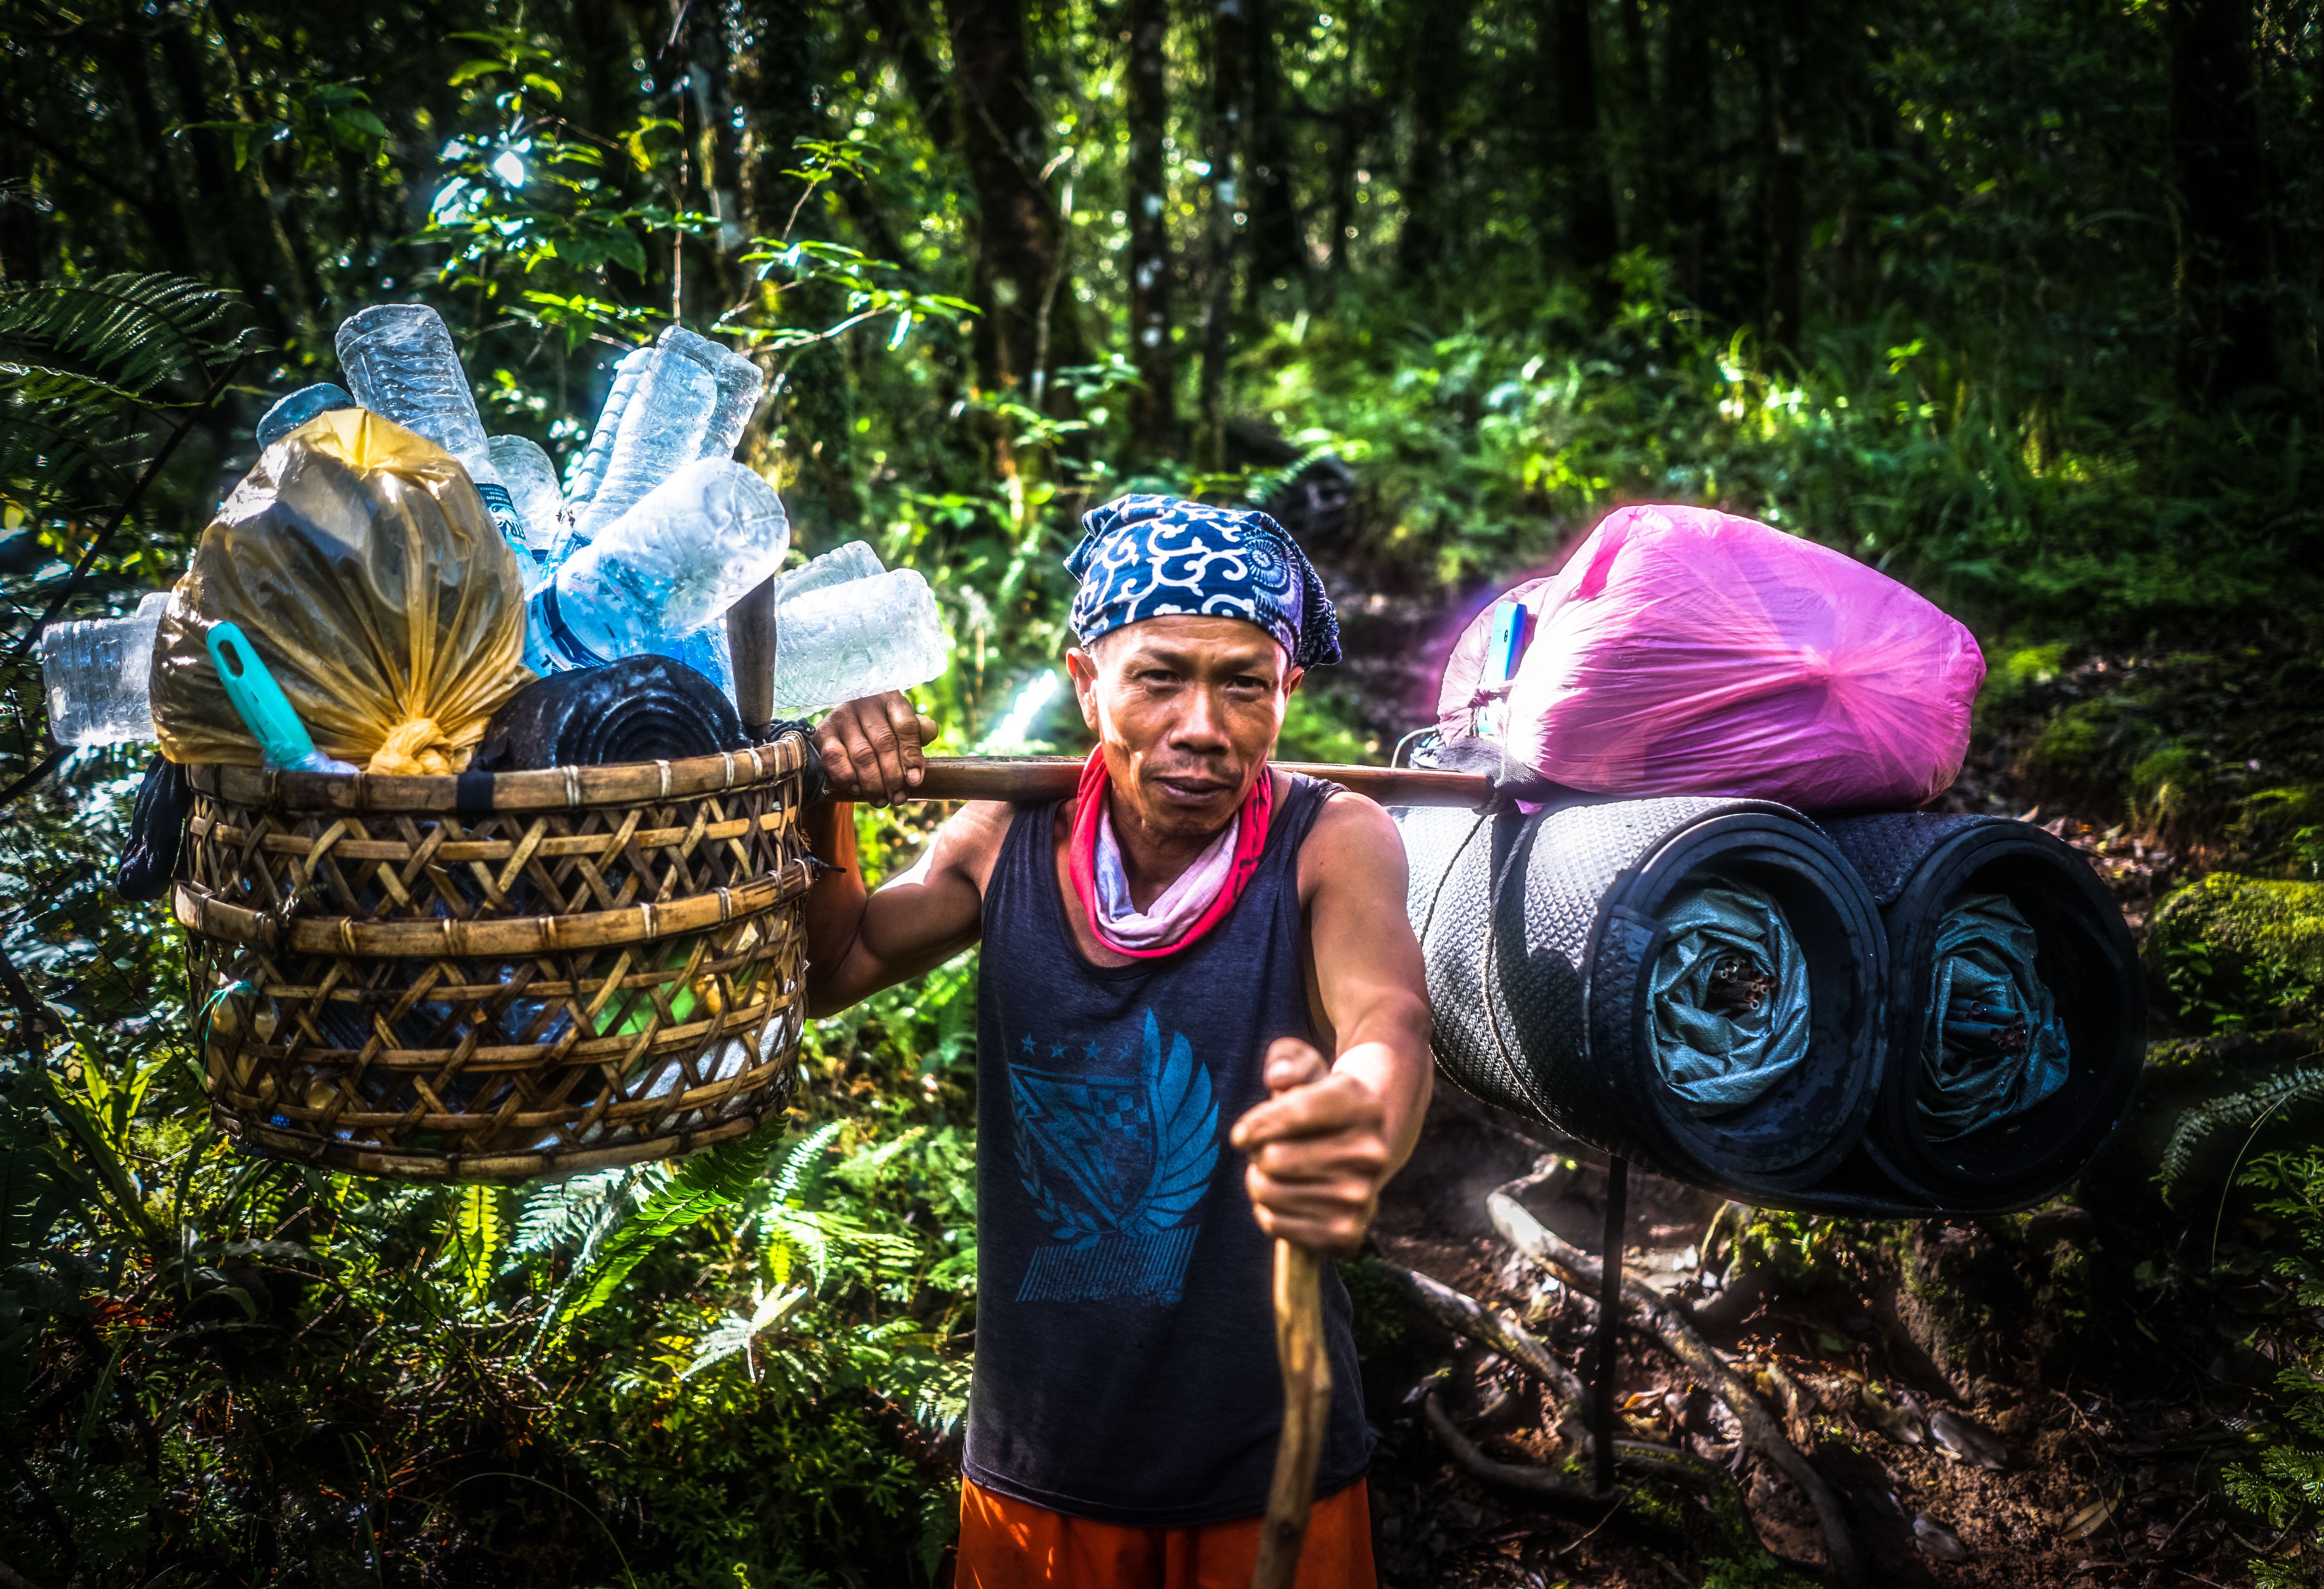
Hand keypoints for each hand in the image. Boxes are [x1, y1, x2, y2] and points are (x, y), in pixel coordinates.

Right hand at [814, 692, 936, 805]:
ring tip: (882, 801)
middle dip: (894, 776)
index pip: (906, 726)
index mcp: (890, 699)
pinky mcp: (823, 732)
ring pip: (862, 755)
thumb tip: (929, 733)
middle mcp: (865, 703)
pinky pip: (835, 759)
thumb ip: (918, 730)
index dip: (911, 756)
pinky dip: (848, 778)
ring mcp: (841, 716)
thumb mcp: (901, 726)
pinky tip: (857, 790)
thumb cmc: (881, 729)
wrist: (843, 729)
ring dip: (873, 783)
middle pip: (884, 743)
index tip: (915, 781)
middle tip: (899, 798)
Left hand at [1230, 1036, 1392, 1257]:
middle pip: (1274, 1157)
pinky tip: (1280, 1197)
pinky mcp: (1349, 1232)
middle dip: (1257, 1151)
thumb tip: (1278, 1079)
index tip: (1240, 1134)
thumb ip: (1287, 1060)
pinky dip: (1266, 1212)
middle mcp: (1371, 1152)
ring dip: (1258, 1181)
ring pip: (1271, 1192)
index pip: (1294, 1112)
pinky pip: (1278, 1226)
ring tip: (1272, 1170)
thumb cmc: (1319, 1099)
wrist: (1363, 1144)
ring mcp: (1363, 1195)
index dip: (1255, 1124)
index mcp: (1362, 1104)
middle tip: (1267, 1148)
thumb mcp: (1304, 1065)